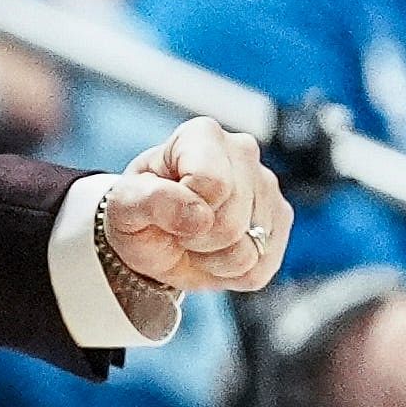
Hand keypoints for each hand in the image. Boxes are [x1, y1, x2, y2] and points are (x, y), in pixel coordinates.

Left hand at [104, 116, 290, 292]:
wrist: (154, 235)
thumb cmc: (140, 210)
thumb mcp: (124, 204)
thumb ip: (150, 201)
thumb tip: (198, 217)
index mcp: (202, 135)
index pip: (212, 183)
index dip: (184, 210)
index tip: (167, 205)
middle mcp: (243, 152)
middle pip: (230, 223)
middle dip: (196, 238)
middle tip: (178, 226)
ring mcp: (267, 187)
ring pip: (249, 250)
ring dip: (212, 257)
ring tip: (195, 236)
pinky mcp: (281, 222)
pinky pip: (258, 269)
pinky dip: (229, 272)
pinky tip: (214, 249)